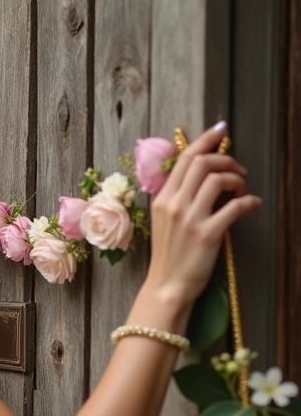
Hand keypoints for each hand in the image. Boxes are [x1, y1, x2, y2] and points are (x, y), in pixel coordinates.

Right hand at [143, 121, 260, 306]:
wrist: (167, 286)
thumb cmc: (170, 254)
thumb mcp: (165, 220)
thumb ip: (178, 197)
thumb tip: (201, 174)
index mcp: (162, 198)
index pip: (184, 159)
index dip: (205, 140)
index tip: (221, 129)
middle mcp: (174, 204)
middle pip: (202, 163)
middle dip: (226, 159)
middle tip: (239, 169)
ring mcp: (190, 219)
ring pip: (218, 179)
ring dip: (238, 179)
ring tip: (243, 189)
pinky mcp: (207, 234)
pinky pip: (235, 206)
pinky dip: (249, 201)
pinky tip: (253, 205)